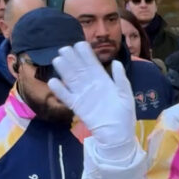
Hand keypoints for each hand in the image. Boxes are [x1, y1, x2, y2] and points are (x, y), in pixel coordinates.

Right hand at [49, 42, 136, 159]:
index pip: (93, 65)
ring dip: (64, 70)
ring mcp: (83, 95)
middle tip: (64, 48)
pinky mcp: (77, 107)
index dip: (86, 55)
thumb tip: (116, 62)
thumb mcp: (126, 95)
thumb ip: (120, 79)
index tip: (80, 44)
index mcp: (104, 81)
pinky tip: (53, 82)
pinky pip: (67, 97)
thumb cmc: (124, 115)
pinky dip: (60, 90)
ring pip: (71, 80)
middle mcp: (91, 86)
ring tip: (57, 59)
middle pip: (79, 69)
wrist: (118, 135)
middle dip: (72, 58)